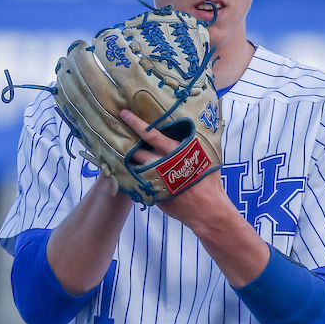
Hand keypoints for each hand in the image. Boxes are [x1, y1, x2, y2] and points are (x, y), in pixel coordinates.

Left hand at [119, 109, 268, 286]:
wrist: (206, 209)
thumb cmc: (209, 181)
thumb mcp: (206, 157)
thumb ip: (197, 143)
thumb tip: (200, 126)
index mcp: (175, 152)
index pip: (152, 135)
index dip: (137, 124)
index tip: (124, 114)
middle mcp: (161, 164)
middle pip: (137, 150)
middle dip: (126, 142)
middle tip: (116, 132)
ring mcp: (154, 180)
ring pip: (134, 165)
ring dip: (126, 158)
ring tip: (118, 150)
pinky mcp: (151, 193)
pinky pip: (136, 182)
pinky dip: (131, 175)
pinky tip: (126, 171)